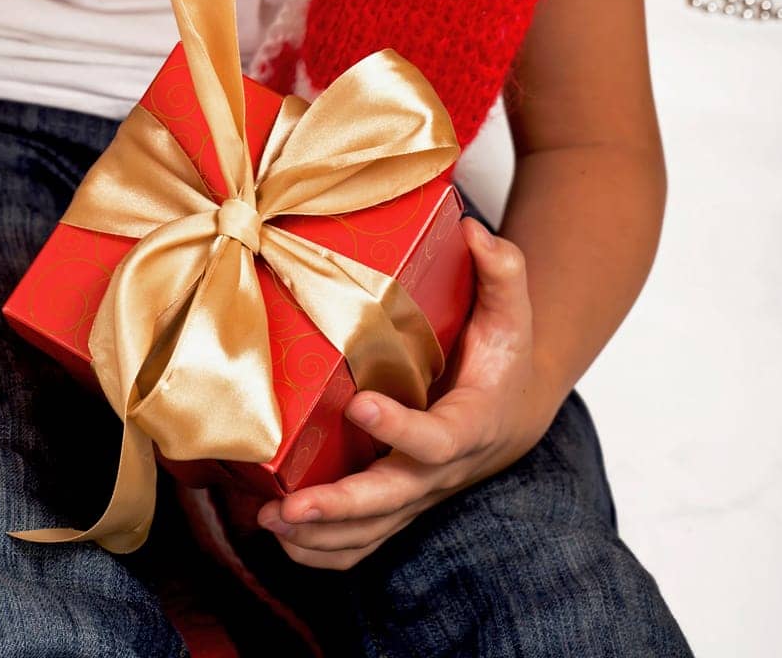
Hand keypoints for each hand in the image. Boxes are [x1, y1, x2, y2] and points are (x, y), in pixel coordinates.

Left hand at [257, 220, 563, 570]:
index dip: (399, 429)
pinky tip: (280, 535)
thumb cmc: (505, 356)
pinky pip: (361, 544)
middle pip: (393, 502)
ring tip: (269, 521)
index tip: (361, 405)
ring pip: (372, 533)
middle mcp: (442, 470)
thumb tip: (472, 231)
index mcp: (471, 424)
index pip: (436, 439)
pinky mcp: (396, 504)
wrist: (511, 412)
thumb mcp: (512, 311)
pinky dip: (321, 550)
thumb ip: (501, 270)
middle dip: (340, 508)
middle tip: (290, 507)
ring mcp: (417, 493)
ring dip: (320, 537)